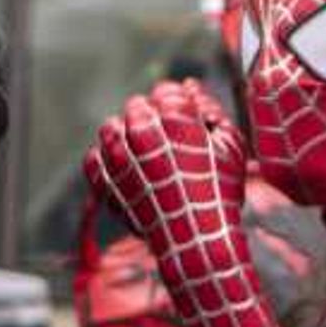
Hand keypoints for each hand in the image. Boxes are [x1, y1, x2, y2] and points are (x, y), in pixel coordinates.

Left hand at [88, 83, 246, 265]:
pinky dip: (106, 161)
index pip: (165, 91)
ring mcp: (118, 157)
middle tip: (169, 144)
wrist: (197, 239)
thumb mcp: (231, 145)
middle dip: (152, 119)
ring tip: (146, 157)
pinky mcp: (105, 181)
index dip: (177, 106)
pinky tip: (126, 171)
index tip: (186, 124)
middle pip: (137, 106)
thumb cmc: (220, 192)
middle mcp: (141, 131)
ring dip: (126, 136)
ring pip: (111, 127)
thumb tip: (190, 86)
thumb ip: (210, 109)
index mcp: (173, 117)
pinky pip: (94, 158)